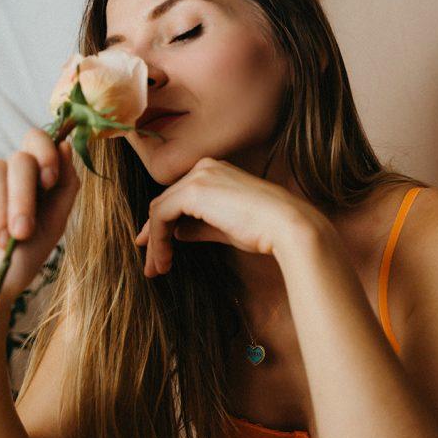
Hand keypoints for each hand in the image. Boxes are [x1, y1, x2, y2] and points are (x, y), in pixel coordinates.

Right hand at [0, 129, 79, 312]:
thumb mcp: (51, 227)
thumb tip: (65, 144)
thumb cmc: (15, 266)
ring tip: (0, 244)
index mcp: (32, 183)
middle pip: (21, 159)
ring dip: (2, 212)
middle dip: (25, 196)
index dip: (45, 152)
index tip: (50, 179)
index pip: (38, 144)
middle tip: (22, 232)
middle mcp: (5, 179)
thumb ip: (64, 187)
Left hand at [134, 157, 315, 276]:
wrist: (287, 226)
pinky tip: (163, 260)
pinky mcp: (193, 191)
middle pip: (166, 202)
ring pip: (160, 209)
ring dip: (155, 242)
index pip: (179, 197)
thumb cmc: (265, 230)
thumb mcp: (225, 228)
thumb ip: (199, 227)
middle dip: (154, 235)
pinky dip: (158, 240)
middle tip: (151, 265)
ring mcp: (198, 176)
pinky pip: (162, 215)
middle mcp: (204, 168)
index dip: (163, 224)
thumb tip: (177, 233)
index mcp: (215, 171)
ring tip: (156, 269)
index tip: (156, 249)